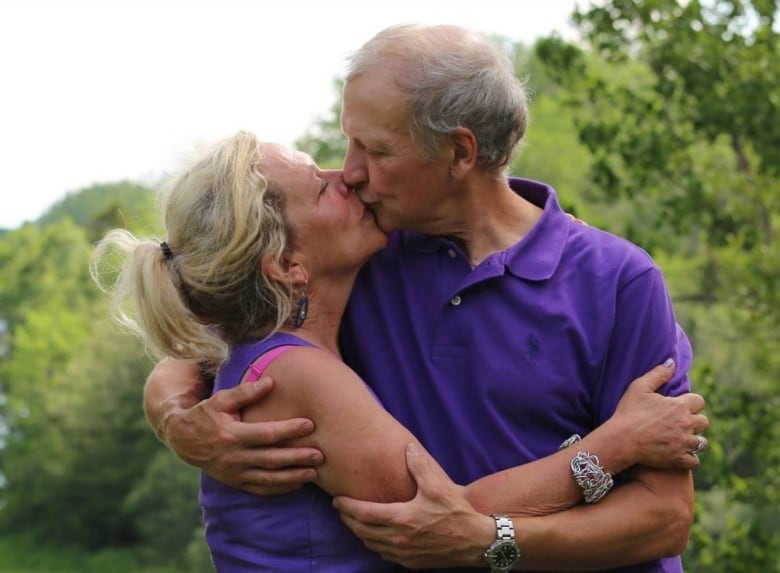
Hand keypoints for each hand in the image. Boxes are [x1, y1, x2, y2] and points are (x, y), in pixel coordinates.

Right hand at [162, 377, 323, 494]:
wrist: (183, 440)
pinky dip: (280, 488)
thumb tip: (270, 382)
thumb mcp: (221, 400)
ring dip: (293, 477)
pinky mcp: (236, 482)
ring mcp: (235, 473)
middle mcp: (234, 457)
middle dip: (297, 457)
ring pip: (269, 479)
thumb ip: (245, 392)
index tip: (309, 424)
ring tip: (315, 473)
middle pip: (272, 459)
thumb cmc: (206, 414)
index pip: (266, 434)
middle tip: (320, 455)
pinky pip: (261, 489)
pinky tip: (298, 484)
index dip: (289, 429)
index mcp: (232, 435)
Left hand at [333, 443, 492, 568]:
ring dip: (360, 533)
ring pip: (371, 545)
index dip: (346, 506)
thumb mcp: (438, 484)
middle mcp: (398, 539)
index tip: (337, 499)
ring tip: (356, 520)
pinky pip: (385, 554)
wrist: (477, 542)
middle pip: (361, 531)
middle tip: (341, 509)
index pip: (362, 514)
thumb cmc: (457, 512)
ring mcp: (404, 554)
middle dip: (347, 520)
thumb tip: (408, 447)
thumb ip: (419, 464)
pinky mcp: (412, 563)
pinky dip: (375, 544)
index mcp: (401, 518)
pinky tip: (377, 535)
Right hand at [612, 360, 708, 469]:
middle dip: (694, 422)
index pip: (699, 401)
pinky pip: (695, 460)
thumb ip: (658, 374)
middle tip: (680, 423)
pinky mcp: (679, 460)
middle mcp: (687, 424)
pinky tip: (679, 454)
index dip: (690, 403)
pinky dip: (689, 458)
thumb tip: (672, 362)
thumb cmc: (628, 412)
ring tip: (681, 439)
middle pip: (704, 422)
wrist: (621, 439)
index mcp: (680, 406)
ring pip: (702, 443)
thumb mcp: (639, 387)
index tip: (680, 406)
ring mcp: (684, 443)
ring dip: (694, 440)